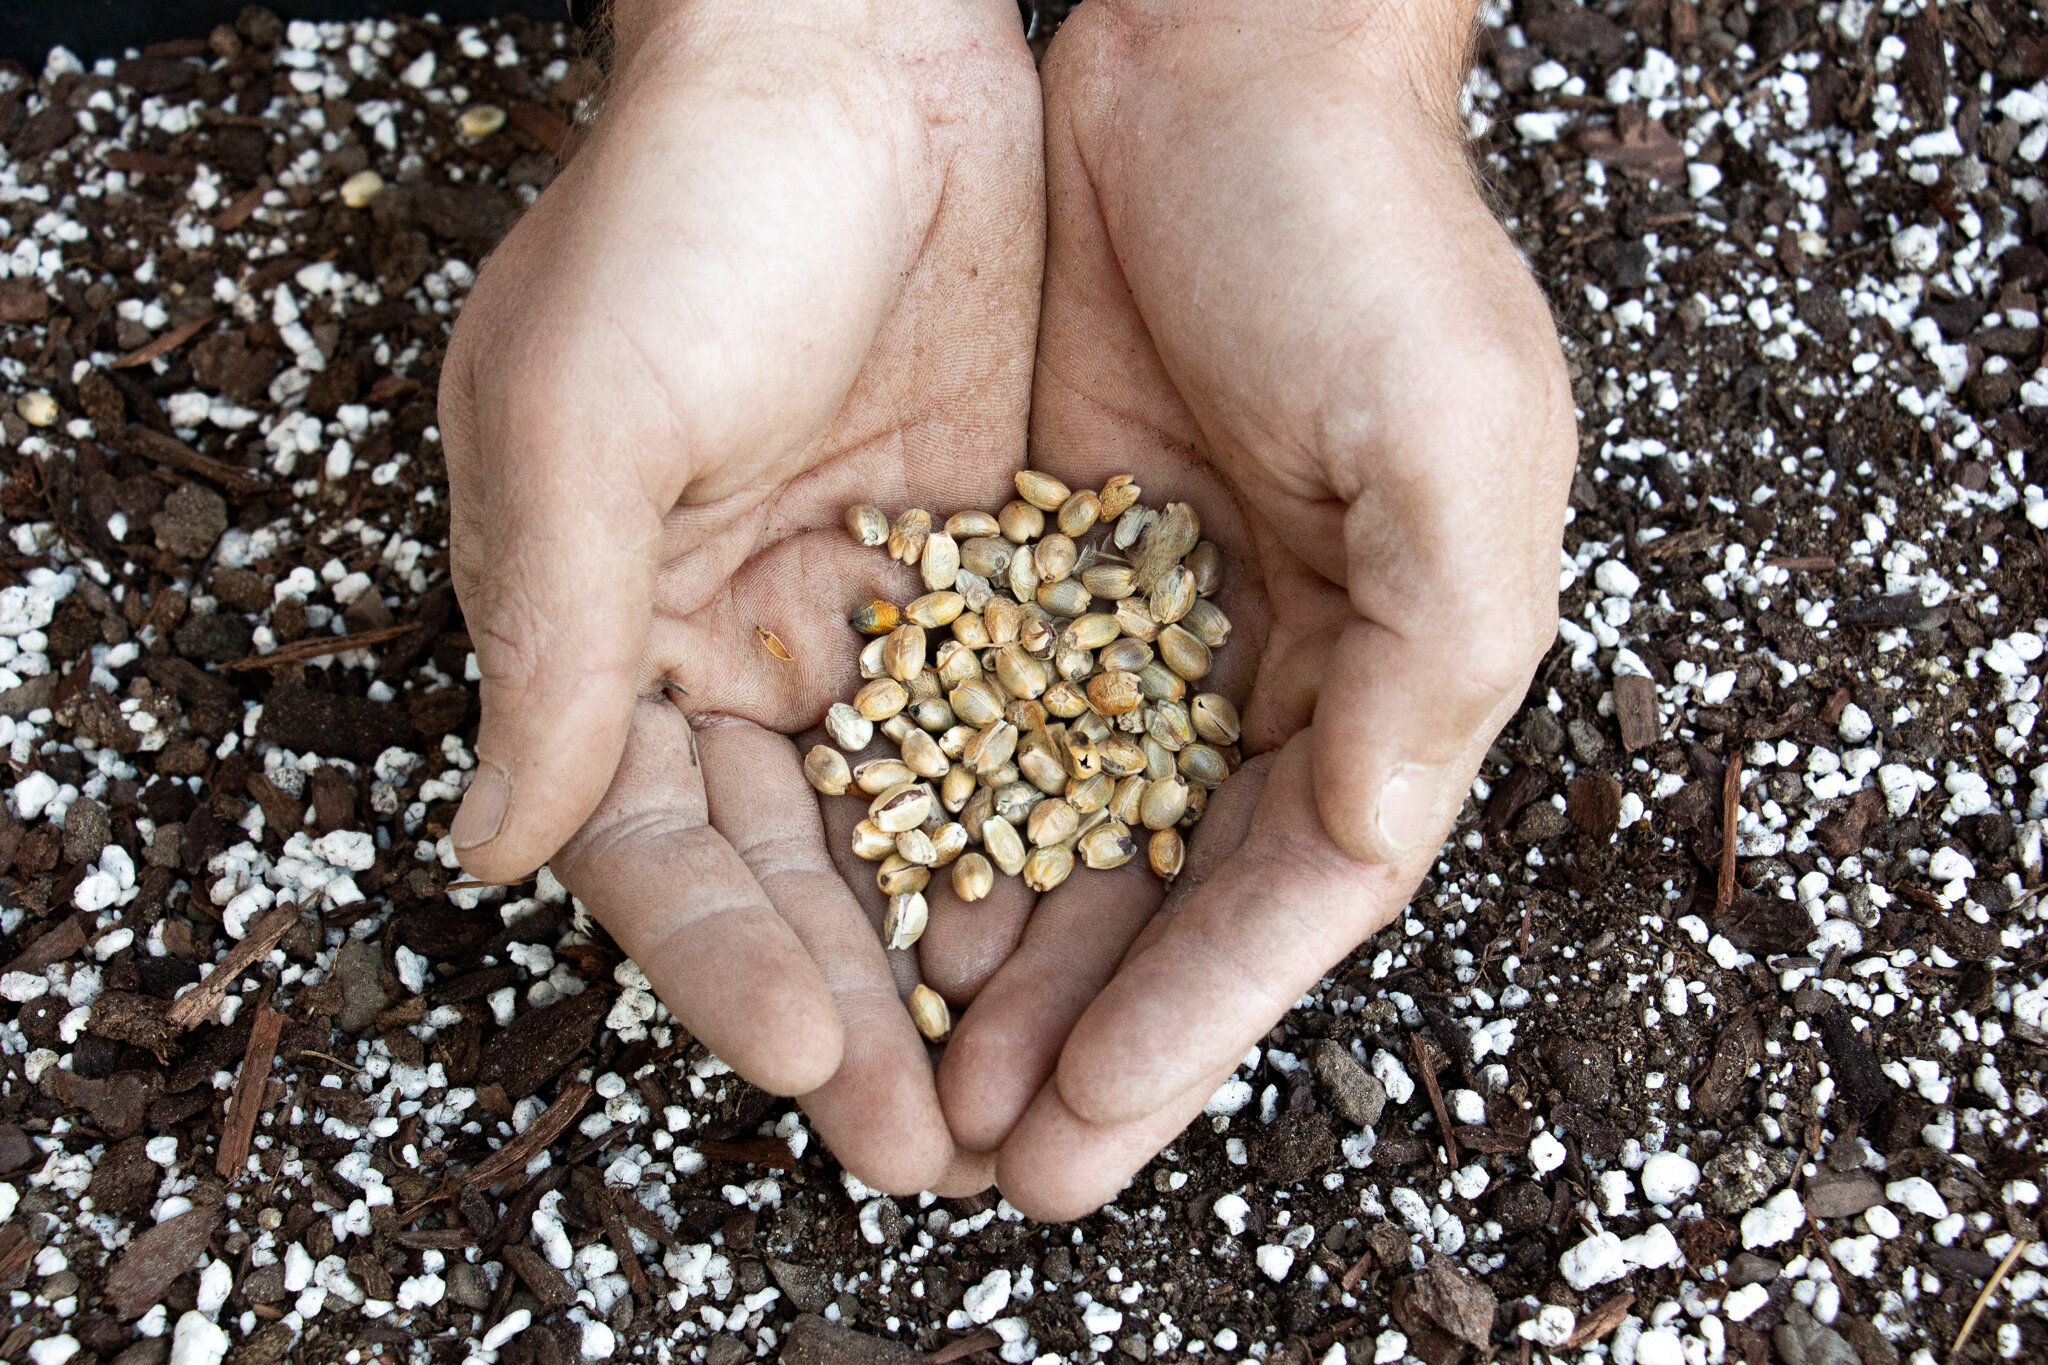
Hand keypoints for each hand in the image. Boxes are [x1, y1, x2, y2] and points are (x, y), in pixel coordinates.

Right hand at [436, 0, 1041, 1194]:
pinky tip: (1109, 916)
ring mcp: (880, 615)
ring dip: (969, 952)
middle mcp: (747, 648)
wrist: (853, 50)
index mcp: (620, 635)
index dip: (727, 965)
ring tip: (1029, 1081)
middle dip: (861, 1008)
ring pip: (928, 822)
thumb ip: (556, 650)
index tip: (809, 1061)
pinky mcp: (995, 562)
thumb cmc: (685, 211)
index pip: (666, 849)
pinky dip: (1060, 820)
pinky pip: (1032, 722)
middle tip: (931, 1143)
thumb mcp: (583, 426)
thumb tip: (488, 848)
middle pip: (805, 872)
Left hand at [931, 0, 1577, 1217]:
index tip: (1091, 1128)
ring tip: (923, 1076)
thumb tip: (1368, 829)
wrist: (1224, 63)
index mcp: (1393, 665)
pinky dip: (946, 816)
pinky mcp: (1052, 558)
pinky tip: (886, 902)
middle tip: (991, 1158)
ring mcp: (1155, 620)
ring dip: (1007, 958)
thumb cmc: (1365, 235)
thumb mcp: (1450, 433)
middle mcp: (1278, 666)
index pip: (1295, 890)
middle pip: (1177, 894)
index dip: (1200, 1020)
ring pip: (1074, 830)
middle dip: (1090, 1029)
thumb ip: (1432, 645)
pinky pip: (991, 719)